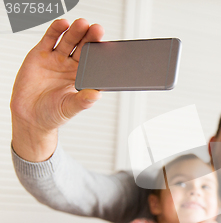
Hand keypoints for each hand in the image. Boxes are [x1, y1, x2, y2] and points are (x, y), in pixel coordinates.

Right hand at [11, 18, 103, 161]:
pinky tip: (63, 24)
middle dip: (90, 38)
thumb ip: (82, 101)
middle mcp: (72, 66)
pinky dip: (56, 30)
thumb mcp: (70, 108)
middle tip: (98, 29)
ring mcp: (57, 59)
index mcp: (83, 77)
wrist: (29, 115)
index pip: (94, 62)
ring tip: (83, 24)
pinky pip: (50, 39)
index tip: (107, 47)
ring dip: (76, 31)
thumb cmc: (53, 113)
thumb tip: (97, 95)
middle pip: (83, 48)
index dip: (100, 54)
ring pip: (69, 41)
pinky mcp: (41, 54)